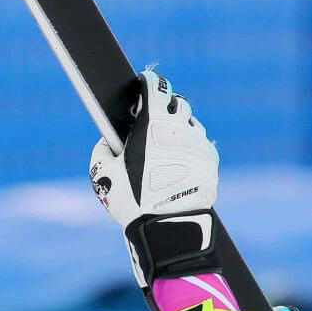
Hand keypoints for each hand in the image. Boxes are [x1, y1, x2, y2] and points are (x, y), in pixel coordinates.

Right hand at [89, 69, 218, 230]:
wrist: (166, 228)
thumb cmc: (131, 201)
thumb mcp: (101, 173)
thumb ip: (102, 148)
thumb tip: (109, 141)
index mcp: (153, 123)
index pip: (155, 85)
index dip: (147, 82)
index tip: (142, 85)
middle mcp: (179, 127)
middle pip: (176, 101)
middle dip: (164, 105)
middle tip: (152, 119)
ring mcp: (199, 143)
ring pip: (190, 123)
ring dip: (178, 128)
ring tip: (164, 146)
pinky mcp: (210, 160)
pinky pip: (201, 145)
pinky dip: (190, 148)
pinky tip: (178, 163)